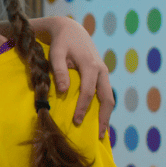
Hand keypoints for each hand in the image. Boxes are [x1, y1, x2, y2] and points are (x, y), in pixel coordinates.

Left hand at [47, 17, 112, 137]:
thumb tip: (64, 91)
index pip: (88, 92)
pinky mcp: (101, 75)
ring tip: (101, 132)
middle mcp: (102, 71)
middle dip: (103, 117)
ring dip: (106, 114)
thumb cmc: (61, 43)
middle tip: (97, 135)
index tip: (76, 122)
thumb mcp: (56, 53)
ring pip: (109, 97)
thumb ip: (59, 71)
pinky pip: (105, 93)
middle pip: (107, 98)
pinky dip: (103, 107)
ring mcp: (104, 73)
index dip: (82, 108)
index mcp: (91, 66)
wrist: (71, 30)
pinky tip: (98, 118)